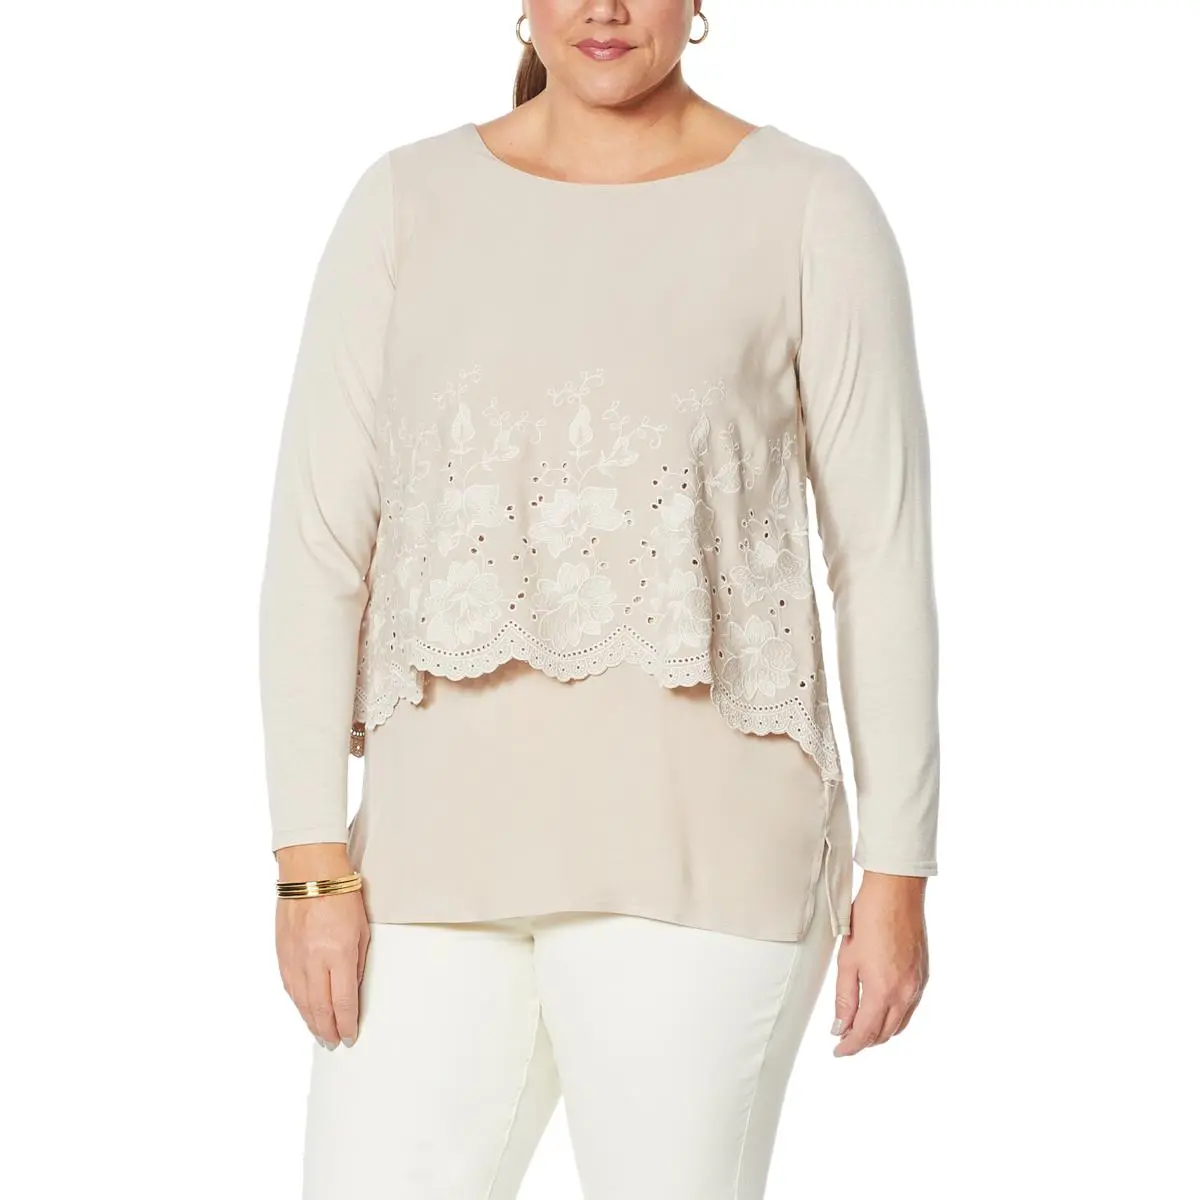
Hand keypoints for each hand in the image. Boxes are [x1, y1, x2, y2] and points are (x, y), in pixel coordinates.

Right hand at [274, 843, 369, 1048]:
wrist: (310, 873)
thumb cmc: (341, 895)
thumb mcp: (362, 930)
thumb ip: (356, 963)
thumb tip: (352, 989)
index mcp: (338, 954)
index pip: (343, 1001)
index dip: (347, 1023)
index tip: (350, 1035)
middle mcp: (314, 960)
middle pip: (320, 1007)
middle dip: (328, 1029)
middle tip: (333, 1042)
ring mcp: (294, 958)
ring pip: (301, 1001)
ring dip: (311, 1021)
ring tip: (320, 1034)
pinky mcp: (282, 953)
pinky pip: (289, 987)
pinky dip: (297, 1003)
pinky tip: (303, 1011)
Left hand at [830, 870, 928, 1056]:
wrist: (896, 893)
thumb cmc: (868, 919)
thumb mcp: (847, 960)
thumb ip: (844, 998)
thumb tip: (840, 1026)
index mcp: (882, 991)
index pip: (865, 1033)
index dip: (850, 1046)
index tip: (838, 1050)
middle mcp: (905, 993)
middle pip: (885, 1034)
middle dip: (864, 1041)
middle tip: (845, 1037)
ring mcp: (917, 985)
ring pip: (900, 1024)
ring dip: (881, 1030)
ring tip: (860, 1025)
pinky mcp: (923, 975)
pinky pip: (910, 1008)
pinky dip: (895, 1016)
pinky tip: (882, 1007)